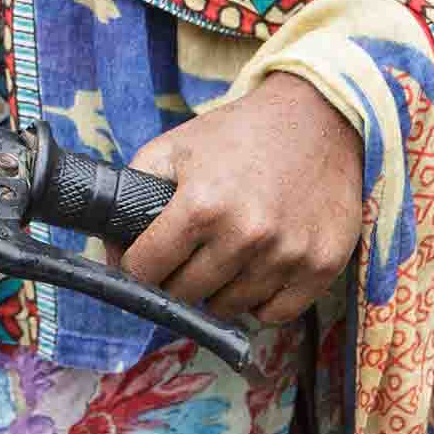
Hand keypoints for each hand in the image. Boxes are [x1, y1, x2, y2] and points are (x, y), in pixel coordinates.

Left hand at [118, 73, 363, 326]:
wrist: (318, 118)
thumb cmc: (237, 135)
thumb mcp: (173, 148)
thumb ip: (132, 195)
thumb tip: (111, 256)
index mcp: (201, 205)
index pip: (145, 270)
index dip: (137, 266)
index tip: (144, 261)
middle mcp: (246, 234)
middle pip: (185, 294)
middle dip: (176, 279)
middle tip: (186, 256)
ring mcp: (287, 254)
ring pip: (228, 307)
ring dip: (218, 290)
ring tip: (224, 256)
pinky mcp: (321, 266)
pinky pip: (274, 314)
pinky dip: (260, 301)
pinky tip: (257, 270)